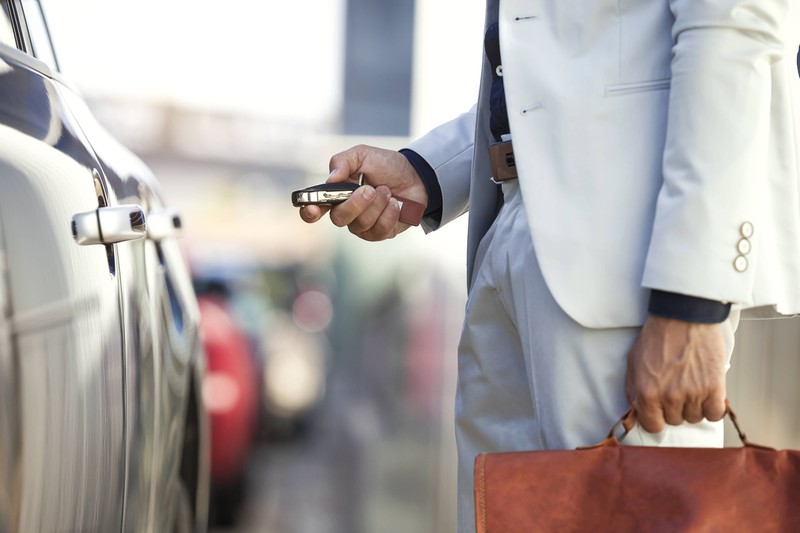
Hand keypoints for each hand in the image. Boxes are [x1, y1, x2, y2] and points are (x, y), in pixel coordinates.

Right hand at [299, 145, 427, 240]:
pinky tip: (395, 204)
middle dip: (356, 203)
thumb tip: (331, 179)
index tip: (313, 208)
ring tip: (387, 191)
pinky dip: (390, 213)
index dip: (310, 212)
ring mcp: (363, 225)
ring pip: (361, 224)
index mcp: (336, 194)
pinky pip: (380, 230)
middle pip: (339, 218)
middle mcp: (347, 212)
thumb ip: (342, 162)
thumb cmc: (385, 165)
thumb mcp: (362, 154)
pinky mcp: (380, 233)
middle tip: (371, 189)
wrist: (415, 175)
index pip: (316, 208)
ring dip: (378, 204)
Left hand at [625, 315, 726, 432]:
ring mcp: (692, 393)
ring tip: (691, 384)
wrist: (683, 316)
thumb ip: (633, 391)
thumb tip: (636, 413)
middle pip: (675, 421)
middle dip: (674, 408)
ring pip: (695, 417)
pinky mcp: (714, 387)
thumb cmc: (658, 336)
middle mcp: (669, 396)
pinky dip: (712, 406)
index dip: (656, 418)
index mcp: (646, 392)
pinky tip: (707, 392)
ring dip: (693, 405)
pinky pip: (715, 414)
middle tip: (676, 388)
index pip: (652, 426)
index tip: (660, 411)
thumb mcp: (633, 363)